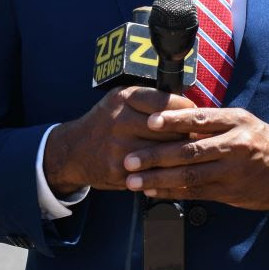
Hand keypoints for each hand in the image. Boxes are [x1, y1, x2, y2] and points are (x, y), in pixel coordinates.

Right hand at [43, 86, 195, 195]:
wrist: (73, 150)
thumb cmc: (105, 122)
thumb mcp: (121, 100)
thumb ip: (149, 99)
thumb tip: (188, 106)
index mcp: (124, 98)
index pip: (164, 101)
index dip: (184, 109)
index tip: (193, 113)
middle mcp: (120, 120)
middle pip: (169, 128)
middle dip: (186, 133)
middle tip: (195, 136)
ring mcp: (119, 147)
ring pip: (164, 151)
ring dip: (179, 153)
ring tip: (187, 152)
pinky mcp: (119, 170)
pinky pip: (153, 171)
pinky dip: (166, 171)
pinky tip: (173, 169)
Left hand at [123, 105, 268, 209]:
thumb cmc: (262, 142)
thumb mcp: (244, 122)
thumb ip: (213, 123)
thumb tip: (176, 120)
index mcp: (236, 121)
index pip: (200, 118)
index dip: (174, 120)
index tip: (150, 122)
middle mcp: (235, 145)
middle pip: (189, 150)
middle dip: (155, 156)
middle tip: (129, 159)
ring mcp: (232, 171)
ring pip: (189, 175)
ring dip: (158, 179)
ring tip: (134, 180)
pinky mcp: (230, 192)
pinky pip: (196, 192)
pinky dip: (172, 192)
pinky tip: (154, 192)